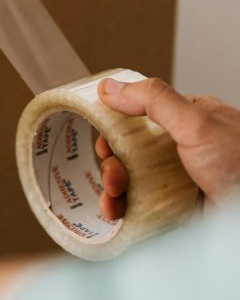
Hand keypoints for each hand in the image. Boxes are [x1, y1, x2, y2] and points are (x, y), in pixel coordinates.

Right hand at [96, 76, 239, 218]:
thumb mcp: (197, 123)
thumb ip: (154, 100)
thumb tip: (111, 87)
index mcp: (188, 120)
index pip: (139, 114)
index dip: (114, 126)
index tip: (102, 139)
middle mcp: (181, 149)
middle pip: (129, 150)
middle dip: (111, 162)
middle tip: (112, 172)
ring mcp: (179, 180)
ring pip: (131, 179)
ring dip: (112, 187)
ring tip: (113, 195)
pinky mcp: (177, 209)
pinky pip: (140, 207)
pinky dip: (122, 210)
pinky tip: (116, 212)